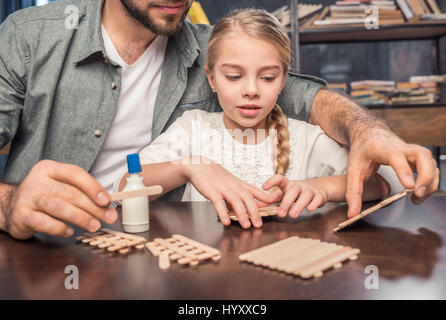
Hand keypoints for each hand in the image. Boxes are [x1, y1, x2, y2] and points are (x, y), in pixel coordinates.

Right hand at [2, 160, 117, 239]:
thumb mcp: (61, 187)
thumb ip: (82, 192)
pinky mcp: (21, 215)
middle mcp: (37, 180)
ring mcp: (28, 197)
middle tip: (108, 217)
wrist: (12, 207)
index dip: (93, 187)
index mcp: (49, 169)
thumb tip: (107, 206)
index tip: (107, 200)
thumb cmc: (45, 196)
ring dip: (80, 217)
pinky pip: (44, 222)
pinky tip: (69, 231)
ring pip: (59, 207)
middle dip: (93, 207)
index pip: (74, 173)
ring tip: (94, 226)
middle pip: (70, 193)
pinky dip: (60, 228)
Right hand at [182, 156, 279, 228]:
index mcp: (240, 184)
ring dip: (242, 214)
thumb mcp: (229, 185)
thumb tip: (238, 211)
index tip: (276, 204)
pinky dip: (223, 213)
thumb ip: (235, 198)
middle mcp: (234, 186)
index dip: (266, 198)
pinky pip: (219, 203)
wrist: (200, 166)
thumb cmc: (215, 177)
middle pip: (248, 198)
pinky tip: (226, 222)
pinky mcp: (212, 191)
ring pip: (236, 201)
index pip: (256, 191)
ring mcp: (224, 188)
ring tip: (246, 226)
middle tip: (259, 224)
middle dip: (255, 212)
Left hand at [262, 175, 328, 217]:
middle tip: (280, 213)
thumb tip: (257, 205)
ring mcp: (309, 190)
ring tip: (293, 215)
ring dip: (299, 205)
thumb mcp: (284, 193)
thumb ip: (272, 199)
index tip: (263, 187)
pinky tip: (310, 209)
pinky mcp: (319, 195)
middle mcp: (298, 186)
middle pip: (292, 191)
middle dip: (286, 202)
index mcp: (288, 184)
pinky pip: (317, 198)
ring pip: (305, 195)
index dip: (271, 182)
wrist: (319, 188)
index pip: (279, 179)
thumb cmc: (298, 192)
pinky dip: (314, 204)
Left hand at [346, 128, 438, 217]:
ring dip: (430, 181)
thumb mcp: (352, 171)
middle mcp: (401, 147)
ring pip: (430, 161)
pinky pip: (431, 167)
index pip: (396, 156)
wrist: (370, 134)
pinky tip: (419, 193)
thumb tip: (352, 214)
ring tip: (417, 198)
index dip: (404, 170)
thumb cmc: (362, 151)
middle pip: (422, 155)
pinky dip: (431, 181)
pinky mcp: (417, 157)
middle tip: (416, 194)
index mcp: (382, 148)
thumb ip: (353, 193)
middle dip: (425, 176)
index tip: (409, 186)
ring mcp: (411, 151)